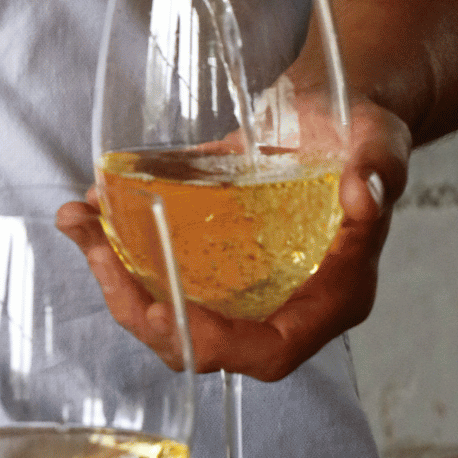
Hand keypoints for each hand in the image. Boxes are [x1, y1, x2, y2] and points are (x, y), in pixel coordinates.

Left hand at [58, 96, 410, 381]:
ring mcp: (240, 280)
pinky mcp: (209, 253)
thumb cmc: (366, 129)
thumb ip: (378, 170)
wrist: (336, 106)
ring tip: (77, 218)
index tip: (163, 311)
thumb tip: (362, 196)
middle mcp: (280, 299)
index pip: (268, 350)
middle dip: (140, 307)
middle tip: (99, 254)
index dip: (215, 345)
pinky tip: (90, 204)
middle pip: (201, 337)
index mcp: (330, 295)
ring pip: (168, 303)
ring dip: (115, 270)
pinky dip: (119, 241)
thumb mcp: (381, 138)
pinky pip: (157, 267)